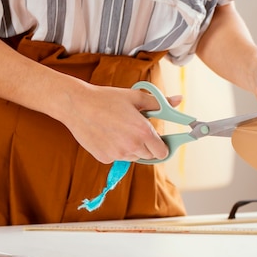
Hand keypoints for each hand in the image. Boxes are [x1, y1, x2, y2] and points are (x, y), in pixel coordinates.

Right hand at [59, 83, 181, 163]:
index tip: (158, 140)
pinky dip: (116, 149)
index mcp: (143, 132)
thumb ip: (160, 103)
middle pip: (149, 156)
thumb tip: (179, 100)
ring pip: (133, 157)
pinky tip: (107, 134)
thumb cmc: (107, 99)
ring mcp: (117, 154)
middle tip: (136, 130)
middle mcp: (132, 147)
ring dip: (132, 148)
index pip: (162, 152)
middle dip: (147, 146)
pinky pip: (117, 158)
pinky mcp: (104, 158)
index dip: (162, 146)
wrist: (77, 105)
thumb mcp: (136, 97)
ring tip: (119, 129)